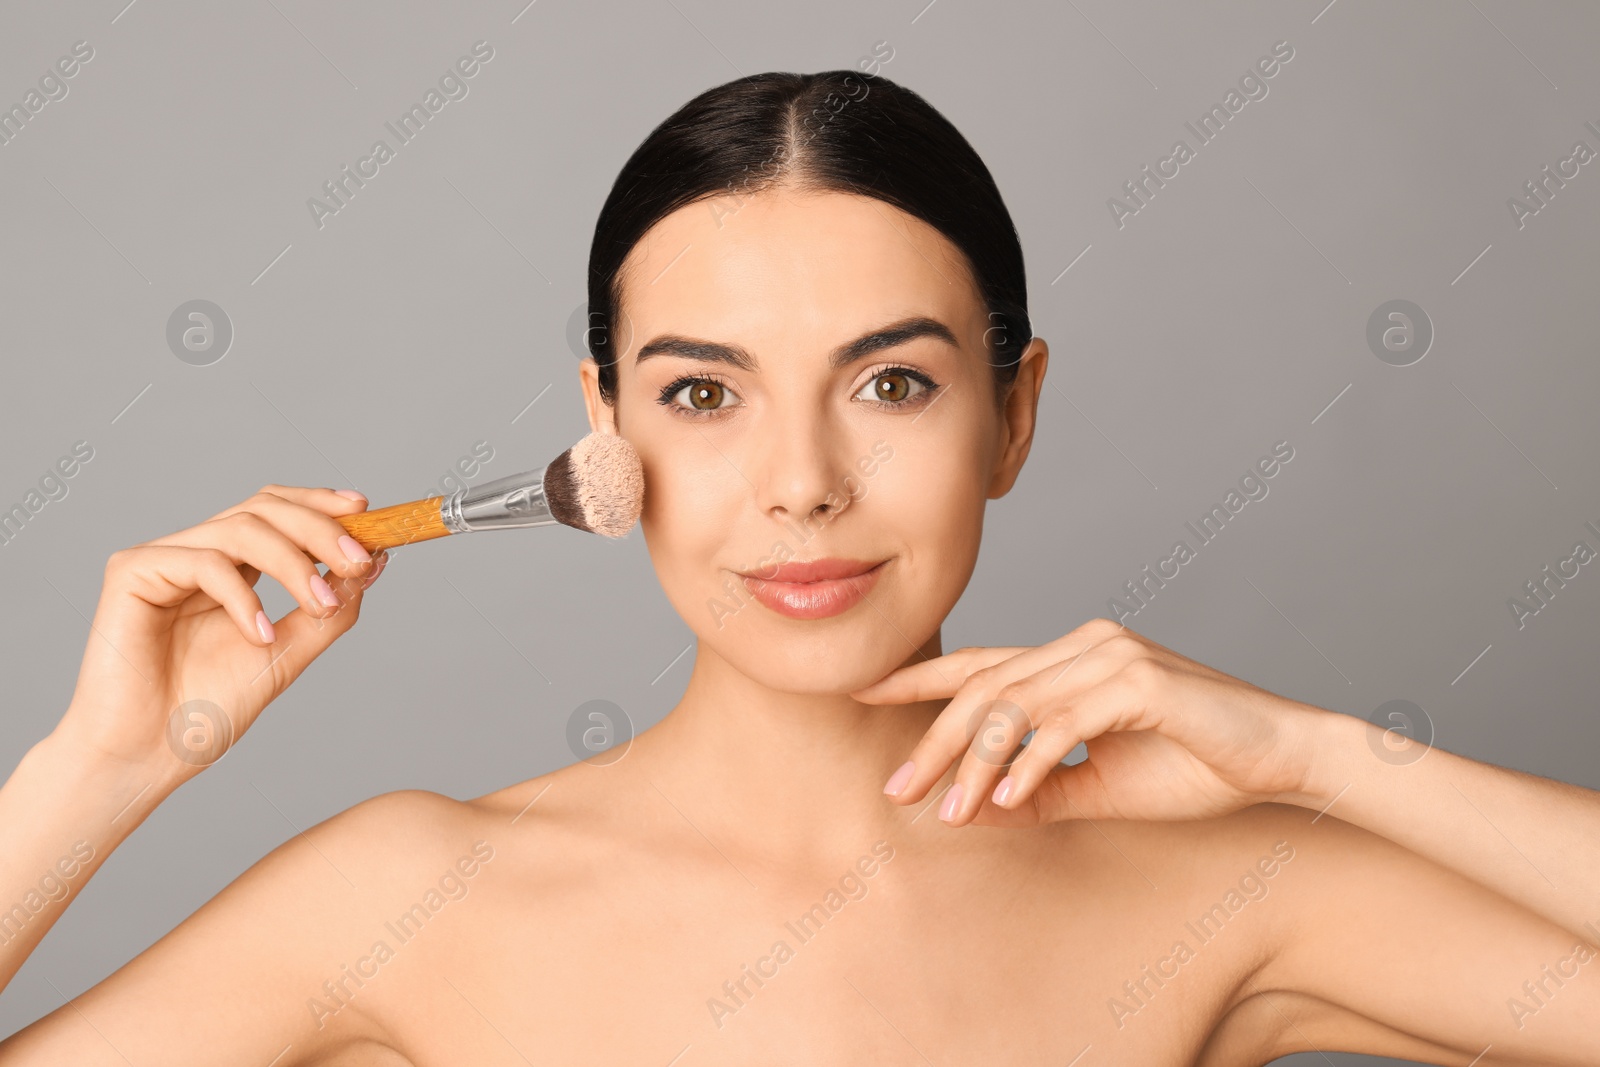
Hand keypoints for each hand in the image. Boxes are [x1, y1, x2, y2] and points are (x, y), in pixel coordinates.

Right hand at [52, 485, 386, 793]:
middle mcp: (197, 555)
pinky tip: (260, 635)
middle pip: (264, 509)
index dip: (321, 505)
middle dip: (320, 529)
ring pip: (241, 528)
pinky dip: (244, 596)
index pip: (277, 513)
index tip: (366, 511)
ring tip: (320, 604)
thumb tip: (375, 563)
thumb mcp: (289, 653)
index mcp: (231, 568)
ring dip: (294, 563)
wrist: (149, 755)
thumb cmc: (207, 709)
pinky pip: (204, 562)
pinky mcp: (132, 572)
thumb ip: (331, 609)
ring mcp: (163, 560)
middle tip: (357, 559)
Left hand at [853, 617, 1327, 826]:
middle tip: (896, 787)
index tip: (866, 695)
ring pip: (1017, 705)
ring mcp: (1112, 655)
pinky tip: (1009, 798)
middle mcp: (1084, 644)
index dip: (919, 680)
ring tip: (950, 811)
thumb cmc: (1196, 768)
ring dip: (977, 764)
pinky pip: (1066, 722)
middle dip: (934, 740)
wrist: (1281, 759)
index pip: (981, 664)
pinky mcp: (1140, 679)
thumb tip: (972, 809)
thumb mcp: (1100, 790)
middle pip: (986, 687)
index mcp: (1072, 660)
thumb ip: (1037, 792)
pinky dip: (1033, 762)